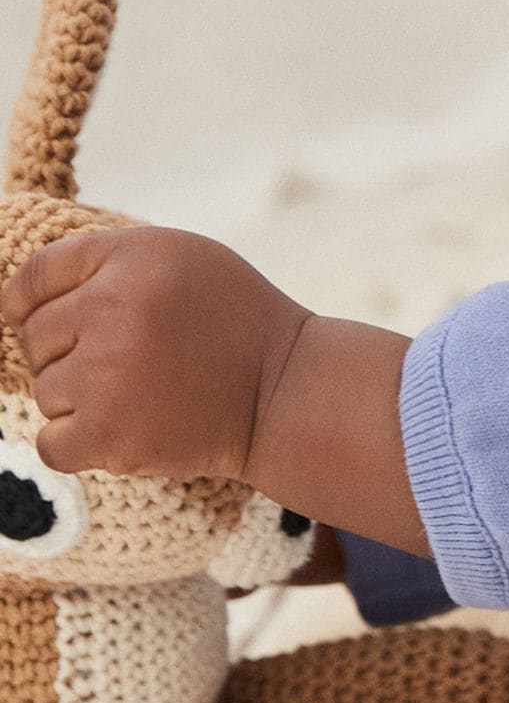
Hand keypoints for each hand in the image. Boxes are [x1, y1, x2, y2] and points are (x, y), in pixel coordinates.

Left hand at [0, 228, 427, 552]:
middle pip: (33, 337)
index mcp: (130, 258)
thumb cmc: (231, 320)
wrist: (286, 392)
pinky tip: (121, 430)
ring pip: (45, 390)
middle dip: (68, 350)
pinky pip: (51, 443)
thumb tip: (12, 298)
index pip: (33, 278)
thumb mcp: (179, 258)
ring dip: (81, 398)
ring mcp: (109, 376)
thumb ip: (104, 261)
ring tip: (141, 392)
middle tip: (129, 361)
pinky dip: (78, 444)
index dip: (31, 302)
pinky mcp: (111, 436)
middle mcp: (114, 310)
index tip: (54, 323)